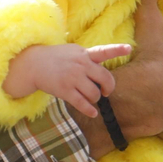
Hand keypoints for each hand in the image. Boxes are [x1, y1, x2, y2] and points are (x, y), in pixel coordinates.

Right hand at [5, 43, 130, 117]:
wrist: (33, 64)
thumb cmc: (56, 58)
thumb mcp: (73, 51)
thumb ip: (88, 58)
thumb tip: (101, 74)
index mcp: (84, 54)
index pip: (103, 50)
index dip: (117, 49)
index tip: (129, 48)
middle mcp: (81, 65)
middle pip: (105, 78)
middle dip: (109, 87)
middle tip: (106, 92)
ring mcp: (73, 78)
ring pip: (94, 94)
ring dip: (95, 98)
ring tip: (90, 97)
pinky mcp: (65, 90)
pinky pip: (82, 103)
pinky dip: (90, 110)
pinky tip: (93, 112)